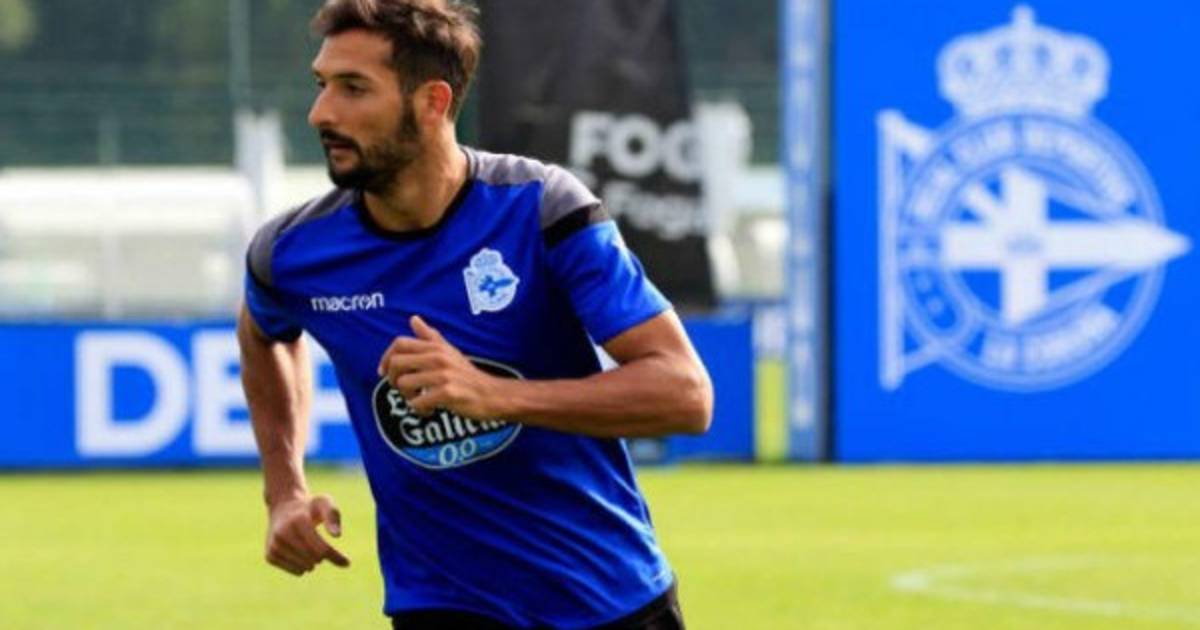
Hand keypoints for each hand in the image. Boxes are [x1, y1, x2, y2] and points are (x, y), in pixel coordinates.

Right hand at [265, 494, 349, 575]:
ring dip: (313, 562)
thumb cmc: (309, 508)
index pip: (321, 548)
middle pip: (314, 558)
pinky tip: (300, 553)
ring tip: (309, 546)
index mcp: (298, 520)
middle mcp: (283, 533)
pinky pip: (295, 571)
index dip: (335, 556)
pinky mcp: (270, 555)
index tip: (347, 563)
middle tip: (320, 544)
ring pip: (304, 567)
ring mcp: (274, 545)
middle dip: (323, 556)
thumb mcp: (324, 503)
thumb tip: (337, 535)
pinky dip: (303, 566)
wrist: (283, 508)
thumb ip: (333, 516)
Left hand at [377, 315, 503, 418]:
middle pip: (396, 363)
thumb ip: (430, 337)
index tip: (385, 373)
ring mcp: (443, 375)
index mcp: (436, 347)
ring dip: (407, 397)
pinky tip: (430, 410)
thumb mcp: (450, 352)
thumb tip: (413, 319)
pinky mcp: (447, 392)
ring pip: (403, 384)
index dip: (386, 358)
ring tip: (420, 400)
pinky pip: (418, 402)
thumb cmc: (468, 375)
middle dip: (393, 379)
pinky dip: (420, 410)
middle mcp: (438, 357)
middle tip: (404, 390)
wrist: (492, 394)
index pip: (399, 343)